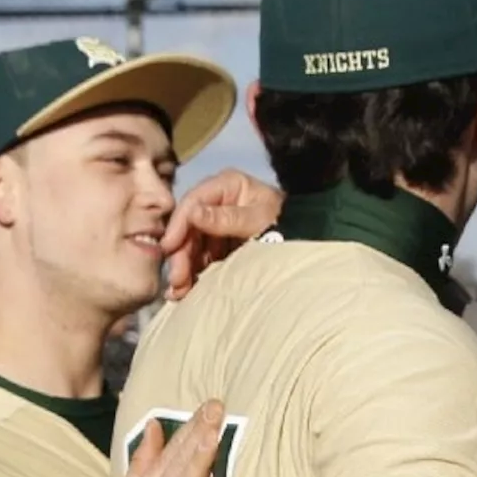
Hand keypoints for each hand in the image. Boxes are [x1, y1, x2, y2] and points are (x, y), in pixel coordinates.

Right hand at [163, 169, 282, 300]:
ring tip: (179, 292)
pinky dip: (195, 274)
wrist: (308, 236)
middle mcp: (219, 202)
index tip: (168, 247)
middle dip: (181, 254)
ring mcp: (219, 223)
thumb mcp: (258, 218)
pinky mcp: (222, 242)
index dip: (179, 225)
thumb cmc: (287, 220)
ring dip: (184, 269)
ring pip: (193, 245)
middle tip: (176, 279)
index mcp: (227, 185)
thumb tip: (193, 213)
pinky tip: (186, 291)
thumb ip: (227, 218)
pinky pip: (203, 257)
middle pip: (190, 227)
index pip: (194, 202)